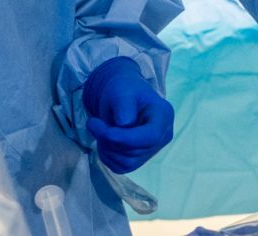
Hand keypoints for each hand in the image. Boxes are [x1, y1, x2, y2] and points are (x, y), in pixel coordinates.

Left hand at [81, 59, 174, 173]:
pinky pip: (121, 167)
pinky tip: (104, 140)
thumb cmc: (123, 90)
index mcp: (164, 115)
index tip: (104, 130)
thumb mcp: (122, 91)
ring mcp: (152, 150)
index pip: (151, 136)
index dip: (126, 138)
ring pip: (127, 162)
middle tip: (93, 123)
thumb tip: (124, 124)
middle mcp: (163, 136)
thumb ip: (124, 105)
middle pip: (136, 150)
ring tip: (100, 130)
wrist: (121, 97)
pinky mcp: (139, 160)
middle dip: (110, 140)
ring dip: (107, 149)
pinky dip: (107, 156)